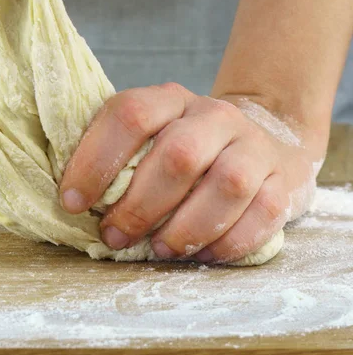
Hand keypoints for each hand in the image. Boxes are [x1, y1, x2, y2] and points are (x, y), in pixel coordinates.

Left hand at [60, 83, 322, 263]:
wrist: (262, 136)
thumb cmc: (186, 146)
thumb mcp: (151, 134)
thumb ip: (116, 155)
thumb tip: (70, 201)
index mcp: (170, 99)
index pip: (129, 115)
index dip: (94, 160)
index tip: (72, 203)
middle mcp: (214, 115)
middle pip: (178, 156)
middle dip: (139, 207)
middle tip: (113, 237)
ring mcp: (254, 146)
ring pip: (226, 185)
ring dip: (184, 228)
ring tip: (157, 250)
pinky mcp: (283, 181)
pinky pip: (263, 215)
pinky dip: (227, 243)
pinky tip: (201, 255)